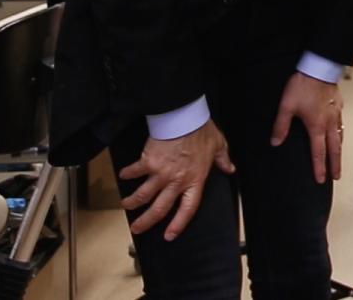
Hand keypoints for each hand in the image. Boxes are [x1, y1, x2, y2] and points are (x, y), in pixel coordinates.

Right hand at [120, 120, 234, 240]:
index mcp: (195, 180)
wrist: (184, 118)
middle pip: (159, 209)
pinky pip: (134, 172)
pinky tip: (122, 175)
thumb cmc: (202, 131)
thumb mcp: (219, 146)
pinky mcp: (147, 162)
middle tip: (136, 229)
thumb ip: (223, 160)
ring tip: (126, 206)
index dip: (178, 224)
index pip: (187, 209)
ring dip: (132, 202)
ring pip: (143, 195)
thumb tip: (230, 168)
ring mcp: (160, 174)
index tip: (169, 235)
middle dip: (146, 222)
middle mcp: (176, 182)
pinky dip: (127, 174)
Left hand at [270, 72, 342, 183]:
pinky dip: (340, 131)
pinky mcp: (338, 104)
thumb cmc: (303, 86)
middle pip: (334, 148)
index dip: (319, 167)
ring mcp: (335, 114)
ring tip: (339, 156)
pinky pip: (341, 122)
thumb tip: (275, 142)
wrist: (319, 68)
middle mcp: (328, 123)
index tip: (322, 179)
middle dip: (335, 164)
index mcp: (316, 126)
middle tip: (337, 176)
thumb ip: (281, 126)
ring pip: (340, 136)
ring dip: (339, 149)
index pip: (318, 152)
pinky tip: (338, 129)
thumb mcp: (286, 107)